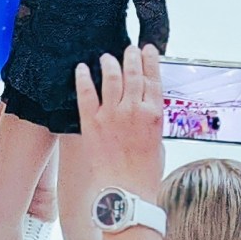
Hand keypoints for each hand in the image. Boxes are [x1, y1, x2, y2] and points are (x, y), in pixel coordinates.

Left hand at [74, 47, 166, 206]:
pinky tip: (82, 68)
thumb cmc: (144, 173)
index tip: (148, 50)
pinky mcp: (92, 122)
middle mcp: (134, 109)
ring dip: (109, 63)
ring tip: (106, 56)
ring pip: (111, 78)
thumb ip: (151, 122)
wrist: (126, 190)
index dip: (150, 61)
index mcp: (154, 114)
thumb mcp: (158, 142)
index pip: (153, 79)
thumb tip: (144, 110)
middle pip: (133, 73)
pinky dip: (83, 78)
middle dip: (131, 57)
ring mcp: (112, 114)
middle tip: (128, 49)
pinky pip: (86, 93)